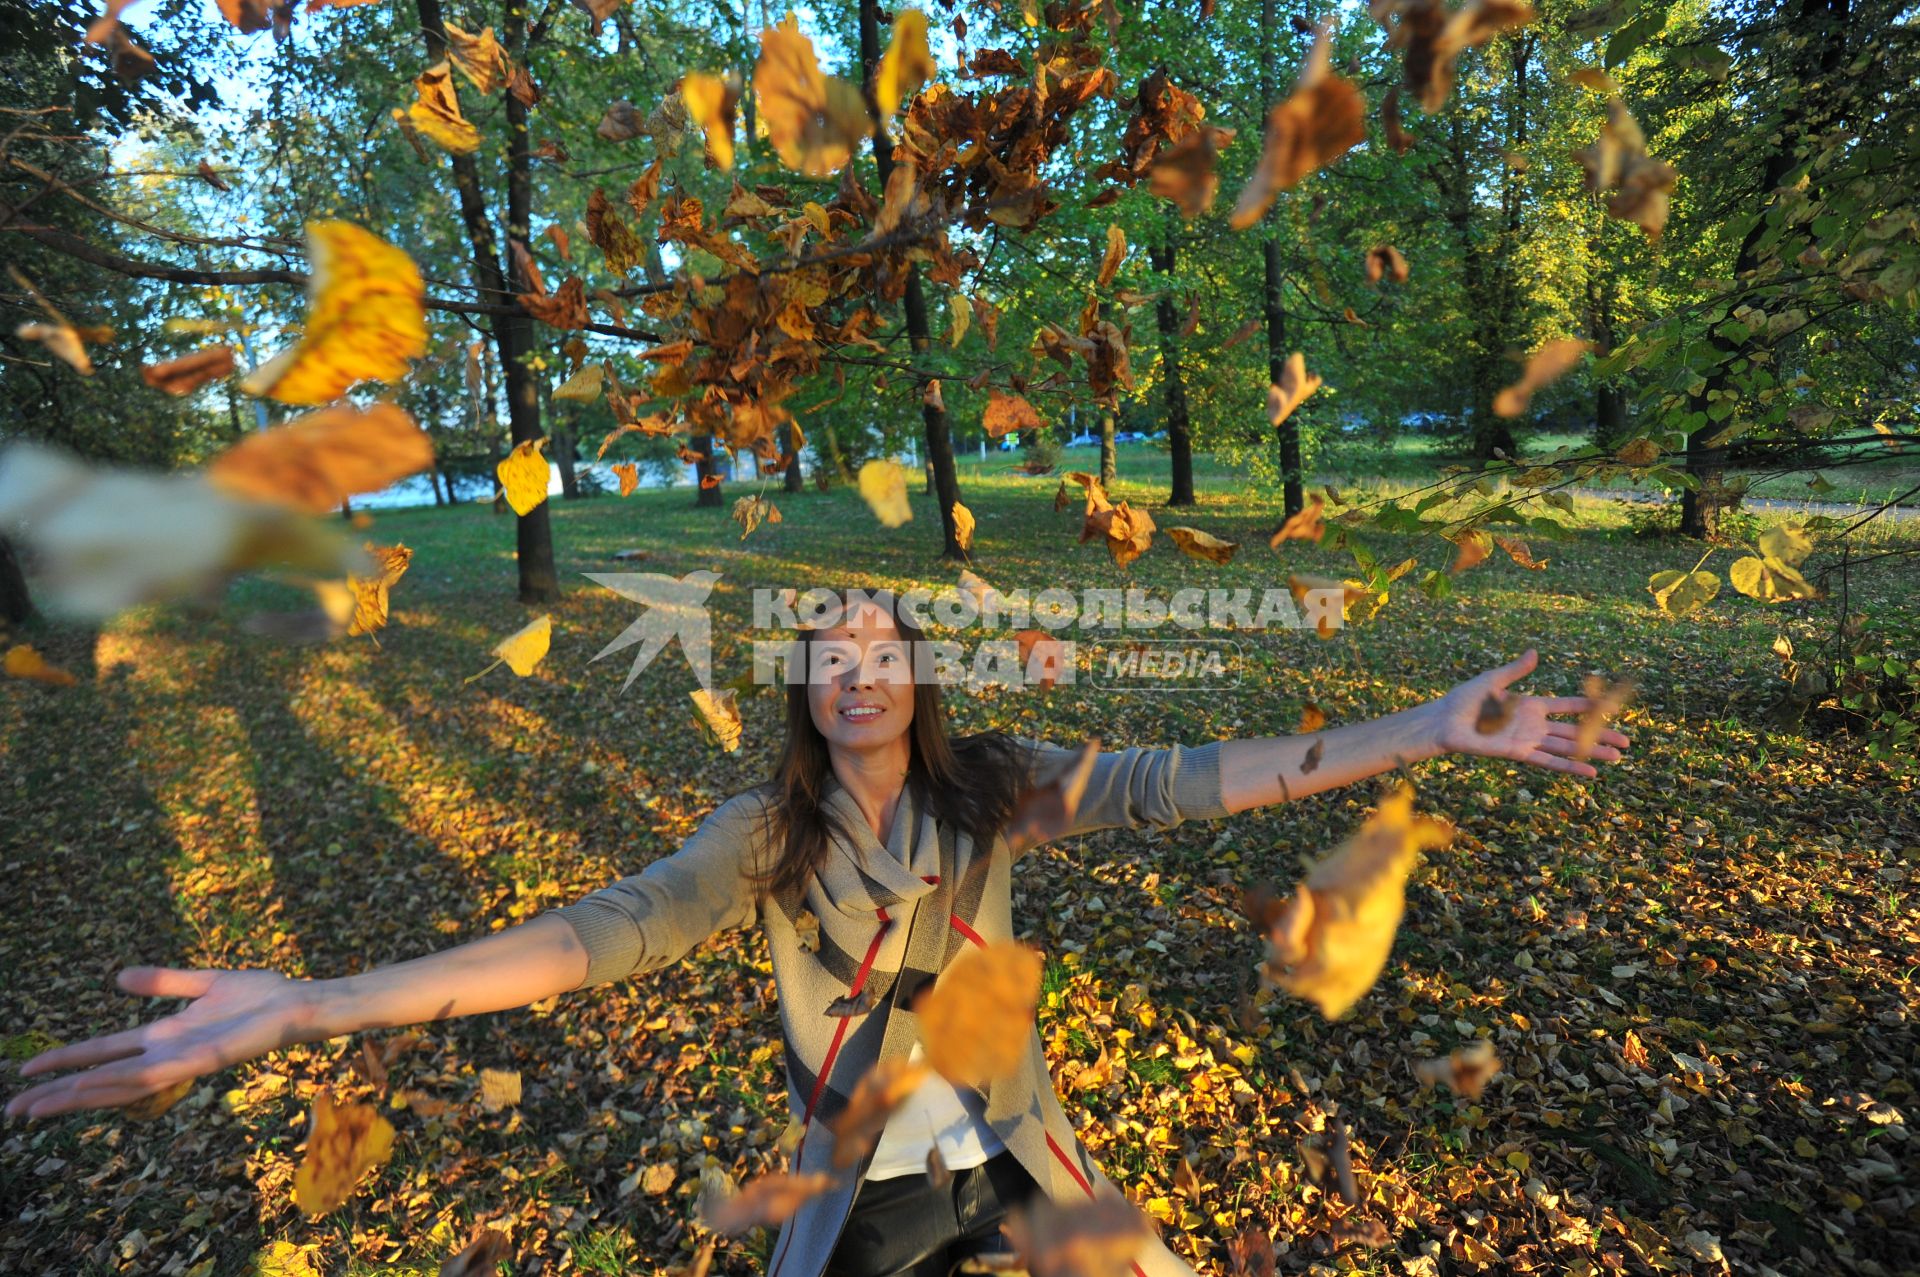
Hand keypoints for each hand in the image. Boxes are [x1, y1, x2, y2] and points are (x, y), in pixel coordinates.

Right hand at [5, 967, 324, 1120]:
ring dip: (80, 1095)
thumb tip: (117, 978)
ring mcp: (182, 1061)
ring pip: (119, 1085)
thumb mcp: (203, 983)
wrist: (298, 1002)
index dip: (64, 1063)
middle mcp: (166, 1054)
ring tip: (39, 1107)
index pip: (102, 1054)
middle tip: (11, 1112)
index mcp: (163, 1036)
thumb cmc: (260, 996)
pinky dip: (122, 1081)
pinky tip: (92, 1085)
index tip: (25, 1073)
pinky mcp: (202, 1060)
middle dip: (58, 1095)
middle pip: (101, 1079)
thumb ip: (162, 982)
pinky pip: (154, 1075)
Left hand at [1426, 649, 1631, 777]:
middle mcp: (1533, 725)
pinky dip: (1570, 766)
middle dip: (1600, 735)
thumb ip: (1516, 670)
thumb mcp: (1493, 680)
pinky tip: (1591, 771)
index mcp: (1530, 705)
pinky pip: (1549, 761)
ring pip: (1567, 747)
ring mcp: (1528, 740)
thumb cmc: (1464, 701)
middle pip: (1574, 730)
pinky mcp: (1519, 753)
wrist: (1445, 722)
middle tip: (1626, 741)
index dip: (1587, 707)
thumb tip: (1535, 652)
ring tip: (1618, 757)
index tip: (1611, 707)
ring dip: (1592, 752)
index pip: (1566, 706)